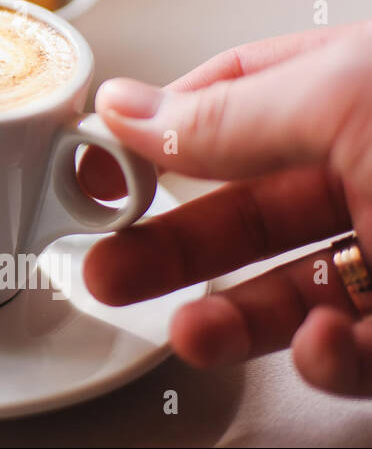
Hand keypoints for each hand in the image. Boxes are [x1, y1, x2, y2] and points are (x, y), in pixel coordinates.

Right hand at [80, 21, 371, 394]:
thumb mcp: (348, 99)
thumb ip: (227, 114)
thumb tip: (125, 108)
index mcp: (355, 87)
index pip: (240, 97)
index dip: (164, 130)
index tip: (102, 162)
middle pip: (248, 210)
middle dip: (171, 246)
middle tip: (106, 265)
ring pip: (296, 293)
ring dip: (232, 319)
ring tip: (191, 334)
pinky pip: (359, 356)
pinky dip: (330, 360)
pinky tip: (324, 342)